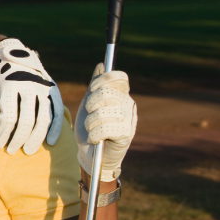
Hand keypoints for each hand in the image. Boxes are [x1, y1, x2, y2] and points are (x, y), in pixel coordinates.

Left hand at [0, 39, 63, 154]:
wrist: (15, 54)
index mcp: (10, 85)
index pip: (8, 117)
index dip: (4, 134)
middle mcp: (29, 86)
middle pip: (26, 120)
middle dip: (18, 139)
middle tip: (12, 151)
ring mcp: (43, 87)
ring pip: (43, 118)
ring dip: (36, 138)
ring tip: (28, 150)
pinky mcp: (52, 90)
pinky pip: (56, 112)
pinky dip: (56, 128)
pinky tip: (51, 142)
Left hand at [75, 63, 136, 181]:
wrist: (90, 154)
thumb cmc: (90, 127)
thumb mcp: (89, 104)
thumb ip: (95, 85)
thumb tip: (101, 65)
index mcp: (121, 94)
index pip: (119, 77)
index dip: (103, 80)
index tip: (92, 89)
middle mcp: (128, 104)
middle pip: (106, 92)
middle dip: (90, 104)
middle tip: (89, 114)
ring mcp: (129, 119)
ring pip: (102, 111)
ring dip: (90, 123)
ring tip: (91, 129)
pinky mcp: (126, 134)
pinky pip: (105, 128)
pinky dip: (94, 135)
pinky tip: (95, 139)